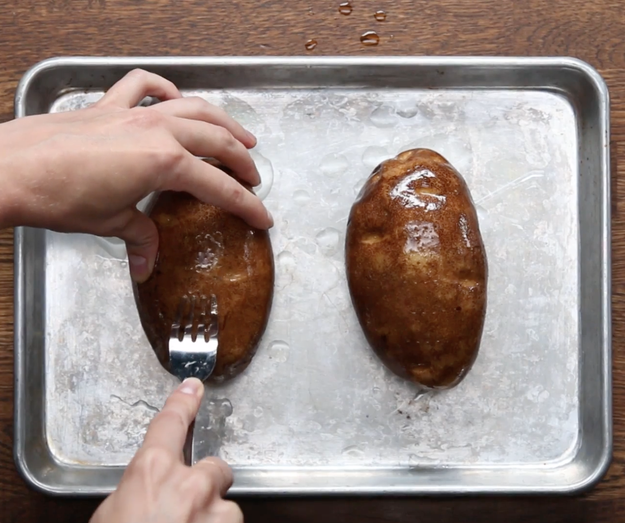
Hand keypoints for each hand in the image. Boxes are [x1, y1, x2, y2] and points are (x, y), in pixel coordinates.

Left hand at [0, 68, 272, 281]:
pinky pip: (144, 84)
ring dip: (221, 120)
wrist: (8, 170)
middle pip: (217, 140)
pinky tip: (174, 96)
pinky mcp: (109, 106)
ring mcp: (134, 113)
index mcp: (165, 162)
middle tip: (255, 177)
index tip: (263, 217)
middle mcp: (156, 130)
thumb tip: (147, 263)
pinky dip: (165, 87)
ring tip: (239, 134)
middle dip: (243, 160)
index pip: (220, 187)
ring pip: (193, 107)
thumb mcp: (109, 223)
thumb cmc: (57, 196)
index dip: (247, 205)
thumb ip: (140, 237)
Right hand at [90, 377, 241, 522]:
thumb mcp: (110, 515)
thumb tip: (148, 493)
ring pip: (226, 507)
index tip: (195, 387)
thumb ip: (137, 493)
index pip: (171, 423)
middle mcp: (190, 485)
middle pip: (215, 467)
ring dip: (213, 519)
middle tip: (188, 508)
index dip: (184, 402)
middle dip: (207, 484)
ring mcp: (216, 513)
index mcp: (152, 473)